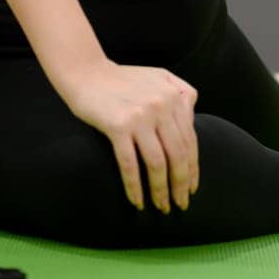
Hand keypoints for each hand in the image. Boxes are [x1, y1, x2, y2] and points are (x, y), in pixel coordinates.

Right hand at [58, 59, 199, 213]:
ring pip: (157, 162)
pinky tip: (137, 201)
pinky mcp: (118, 126)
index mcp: (173, 95)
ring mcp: (140, 115)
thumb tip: (192, 123)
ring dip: (161, 190)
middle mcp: (161, 105)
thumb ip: (181, 94)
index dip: (193, 168)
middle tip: (180, 204)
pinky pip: (130, 164)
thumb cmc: (121, 79)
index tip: (192, 188)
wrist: (85, 72)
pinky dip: (135, 186)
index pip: (190, 139)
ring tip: (162, 206)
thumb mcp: (158, 77)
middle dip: (181, 184)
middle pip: (178, 154)